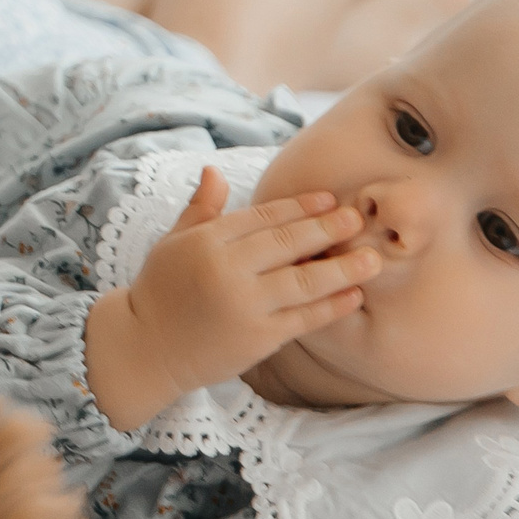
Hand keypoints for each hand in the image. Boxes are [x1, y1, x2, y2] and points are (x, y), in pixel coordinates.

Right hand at [90, 169, 376, 426]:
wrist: (146, 347)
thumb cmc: (160, 291)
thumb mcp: (172, 243)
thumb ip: (201, 209)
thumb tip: (214, 171)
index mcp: (206, 241)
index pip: (263, 217)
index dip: (300, 206)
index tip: (330, 199)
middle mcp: (227, 269)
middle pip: (289, 243)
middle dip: (329, 229)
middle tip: (359, 218)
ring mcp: (245, 305)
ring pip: (305, 280)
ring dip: (344, 268)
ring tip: (372, 258)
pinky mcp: (258, 338)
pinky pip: (304, 318)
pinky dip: (332, 306)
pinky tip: (354, 295)